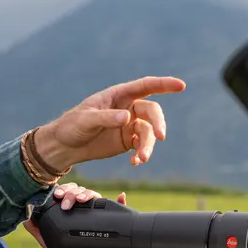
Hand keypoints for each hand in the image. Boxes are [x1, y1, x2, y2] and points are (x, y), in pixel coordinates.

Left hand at [24, 182, 120, 247]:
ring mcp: (95, 214)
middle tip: (67, 202)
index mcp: (69, 209)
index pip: (67, 192)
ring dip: (88, 194)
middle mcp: (82, 209)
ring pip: (94, 196)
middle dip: (73, 192)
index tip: (58, 196)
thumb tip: (24, 217)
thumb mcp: (48, 240)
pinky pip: (116, 207)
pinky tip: (120, 195)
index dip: (63, 190)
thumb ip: (36, 229)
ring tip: (81, 200)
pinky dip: (120, 199)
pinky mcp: (107, 221)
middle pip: (80, 191)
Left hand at [32, 76, 185, 170]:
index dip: (164, 85)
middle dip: (158, 123)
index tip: (181, 86)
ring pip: (149, 132)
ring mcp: (129, 125)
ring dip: (148, 145)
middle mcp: (128, 107)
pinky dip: (141, 154)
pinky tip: (135, 162)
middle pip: (152, 112)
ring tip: (141, 159)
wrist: (66, 146)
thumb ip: (106, 118)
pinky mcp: (128, 141)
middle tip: (160, 136)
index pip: (146, 86)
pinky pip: (142, 146)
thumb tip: (127, 117)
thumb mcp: (86, 120)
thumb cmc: (72, 125)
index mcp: (119, 95)